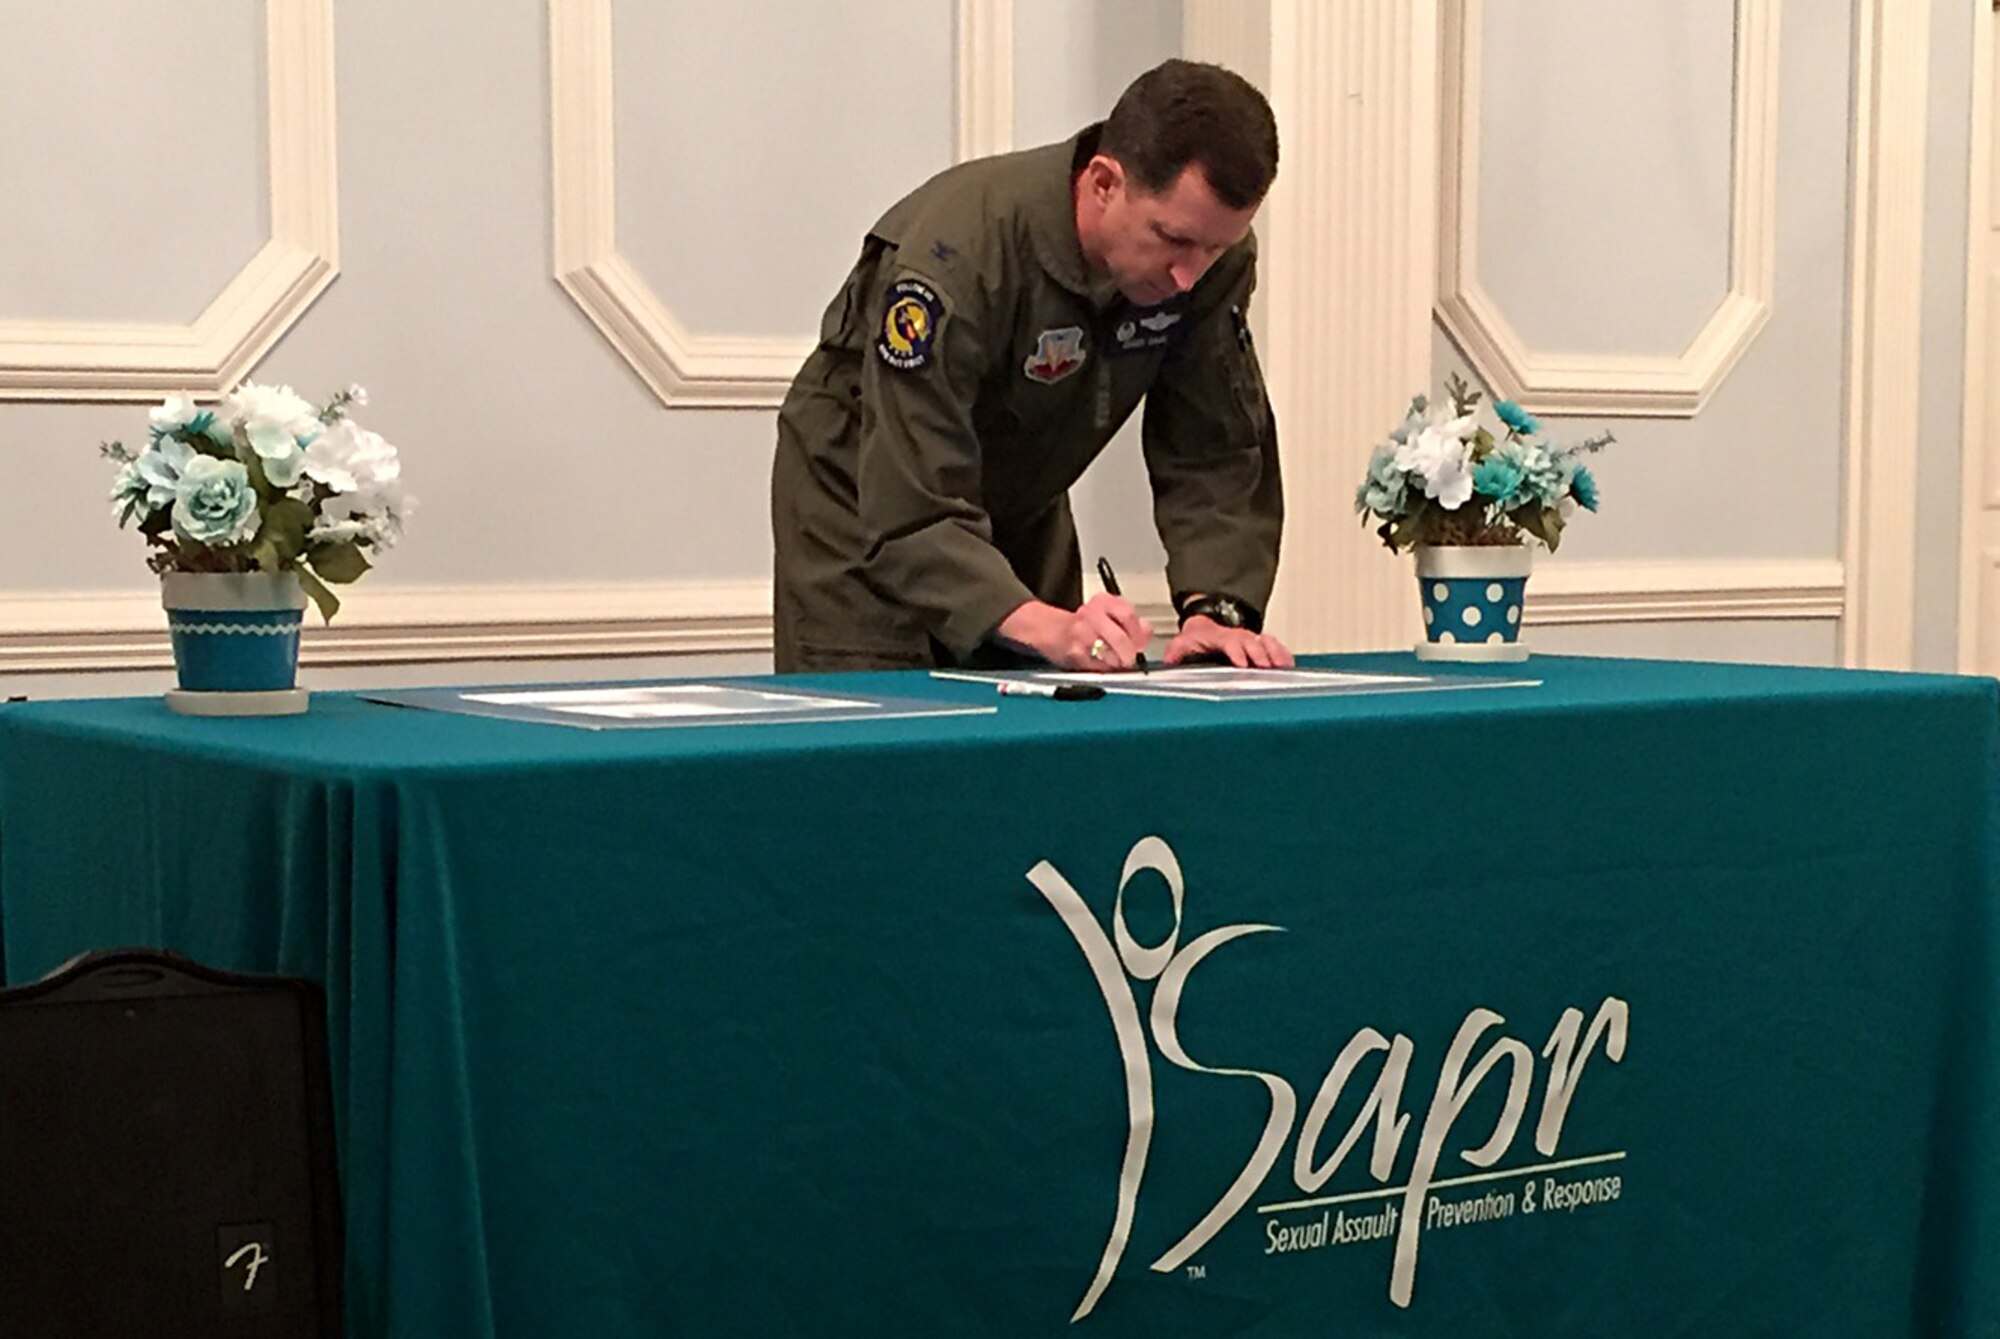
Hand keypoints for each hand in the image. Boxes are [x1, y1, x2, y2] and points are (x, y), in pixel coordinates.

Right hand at [993, 596, 1153, 670]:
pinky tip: (1100, 666)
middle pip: (1121, 637)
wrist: (1046, 629)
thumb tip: (1146, 634)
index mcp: (1102, 602)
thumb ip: (1129, 623)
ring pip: (1111, 654)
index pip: (1128, 615)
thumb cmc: (1079, 626)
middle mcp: (1091, 614)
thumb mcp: (1105, 615)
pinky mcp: (1074, 652)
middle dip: (1129, 654)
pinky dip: (1103, 670)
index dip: (1138, 634)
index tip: (1139, 645)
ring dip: (1117, 664)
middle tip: (1130, 661)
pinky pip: (1097, 666)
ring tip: (1114, 663)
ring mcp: (1081, 633)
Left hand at [1164, 615, 1293, 667]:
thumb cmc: (1199, 639)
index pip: (1230, 642)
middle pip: (1252, 643)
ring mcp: (1250, 639)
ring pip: (1266, 643)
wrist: (1207, 626)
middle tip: (1266, 668)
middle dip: (1260, 655)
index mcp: (1219, 637)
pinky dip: (1282, 654)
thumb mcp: (1182, 642)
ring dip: (1275, 654)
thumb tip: (1169, 660)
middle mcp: (1237, 636)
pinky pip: (1274, 647)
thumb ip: (1176, 651)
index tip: (1242, 664)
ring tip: (1283, 667)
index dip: (1237, 652)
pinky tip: (1289, 665)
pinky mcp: (1259, 644)